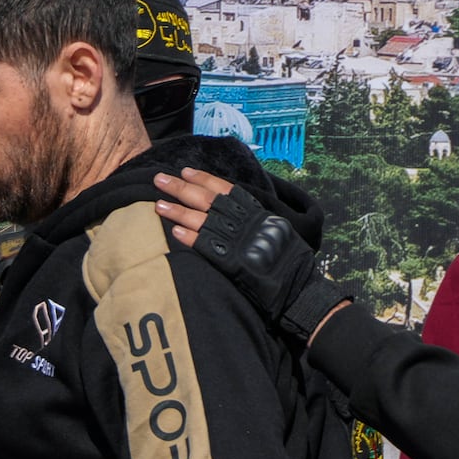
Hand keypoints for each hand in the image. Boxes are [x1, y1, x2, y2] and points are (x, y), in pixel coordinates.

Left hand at [155, 168, 350, 343]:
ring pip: (202, 220)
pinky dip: (190, 238)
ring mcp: (238, 241)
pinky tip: (174, 232)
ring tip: (158, 204)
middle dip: (182, 188)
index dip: (204, 179)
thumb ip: (256, 222)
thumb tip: (239, 214)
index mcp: (257, 213)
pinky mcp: (232, 262)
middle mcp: (245, 222)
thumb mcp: (277, 232)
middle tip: (159, 179)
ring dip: (178, 211)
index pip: (226, 190)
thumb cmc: (292, 262)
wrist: (300, 288)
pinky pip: (206, 247)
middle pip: (207, 200)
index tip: (186, 170)